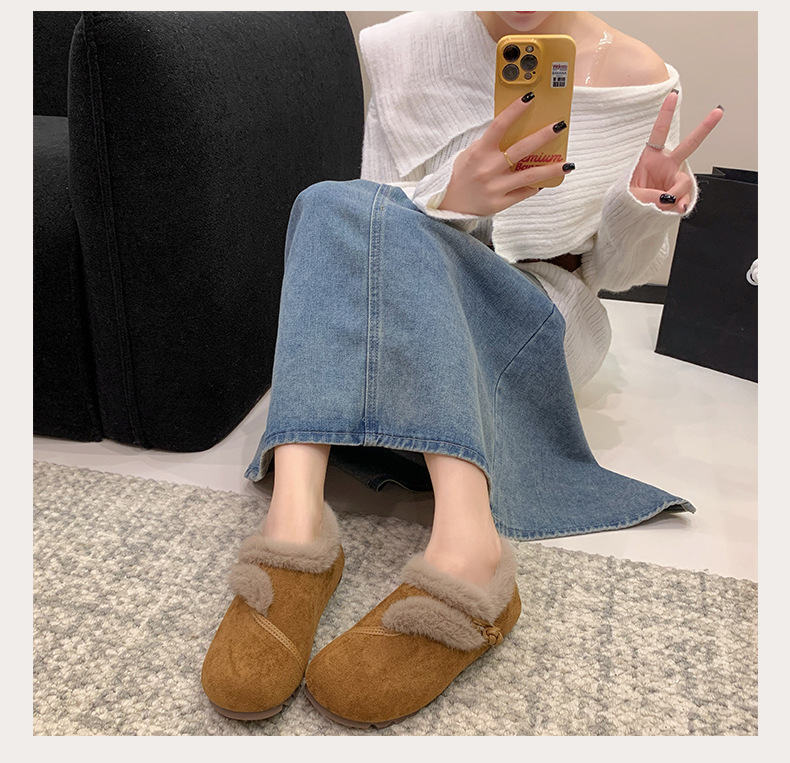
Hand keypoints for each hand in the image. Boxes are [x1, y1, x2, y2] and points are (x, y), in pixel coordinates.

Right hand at [438, 92, 574, 215]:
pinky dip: (535, 186)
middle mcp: (488, 169)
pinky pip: (523, 193)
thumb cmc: (462, 176)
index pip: (499, 126)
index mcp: (479, 152)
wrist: (450, 206)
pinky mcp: (500, 203)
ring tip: (568, 163)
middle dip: (543, 136)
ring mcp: (495, 187)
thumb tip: (514, 130)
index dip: (515, 110)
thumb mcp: (469, 155)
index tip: (530, 98)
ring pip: (529, 176)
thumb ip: (488, 144)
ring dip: (551, 169)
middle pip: (521, 149)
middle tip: (560, 126)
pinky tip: (546, 182)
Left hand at [630, 91, 723, 211]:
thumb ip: (652, 196)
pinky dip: (680, 205)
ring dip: (675, 195)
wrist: (629, 217)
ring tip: (662, 204)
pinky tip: (675, 209)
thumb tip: (671, 201)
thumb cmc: (625, 202)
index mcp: (649, 157)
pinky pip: (685, 198)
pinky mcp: (679, 193)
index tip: (673, 95)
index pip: (659, 132)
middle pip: (689, 145)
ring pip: (684, 182)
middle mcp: (665, 165)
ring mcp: (673, 178)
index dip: (666, 114)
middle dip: (704, 128)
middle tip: (718, 112)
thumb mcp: (632, 197)